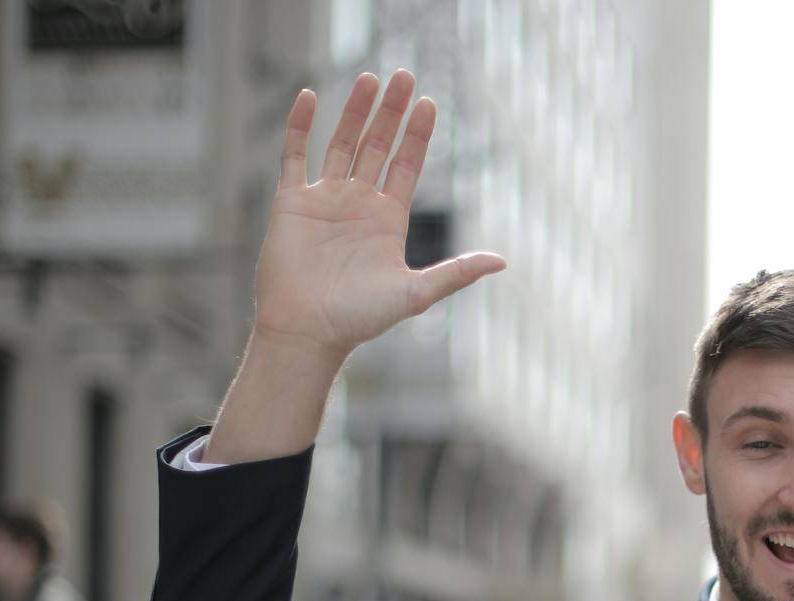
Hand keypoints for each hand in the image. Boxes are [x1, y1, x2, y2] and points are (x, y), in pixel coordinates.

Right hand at [252, 70, 504, 361]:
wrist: (308, 332)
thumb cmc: (360, 319)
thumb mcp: (416, 294)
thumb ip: (456, 273)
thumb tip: (502, 261)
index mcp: (387, 220)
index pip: (406, 165)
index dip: (418, 135)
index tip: (429, 103)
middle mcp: (357, 204)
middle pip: (378, 146)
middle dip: (391, 112)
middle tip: (404, 75)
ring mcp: (324, 201)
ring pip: (341, 144)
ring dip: (355, 111)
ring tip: (370, 78)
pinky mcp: (291, 203)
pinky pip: (294, 157)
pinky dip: (300, 127)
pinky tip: (309, 97)